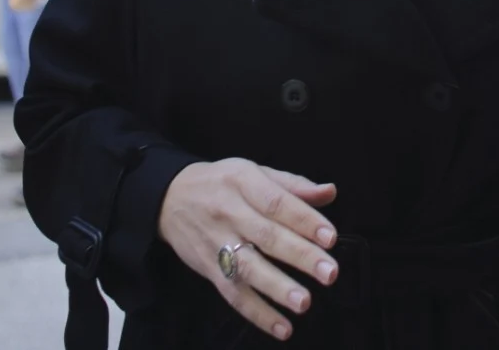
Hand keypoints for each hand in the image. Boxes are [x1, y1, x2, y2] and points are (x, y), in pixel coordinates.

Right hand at [159, 158, 337, 341]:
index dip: (305, 220)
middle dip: (300, 256)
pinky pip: (233, 294)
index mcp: (243, 182)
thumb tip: (329, 192)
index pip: (277, 202)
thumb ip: (293, 185)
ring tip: (304, 302)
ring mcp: (216, 243)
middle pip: (266, 236)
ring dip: (278, 288)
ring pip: (248, 268)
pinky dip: (257, 313)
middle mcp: (229, 212)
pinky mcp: (209, 269)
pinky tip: (282, 327)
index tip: (330, 237)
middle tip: (329, 272)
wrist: (169, 197)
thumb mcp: (254, 172)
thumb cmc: (222, 184)